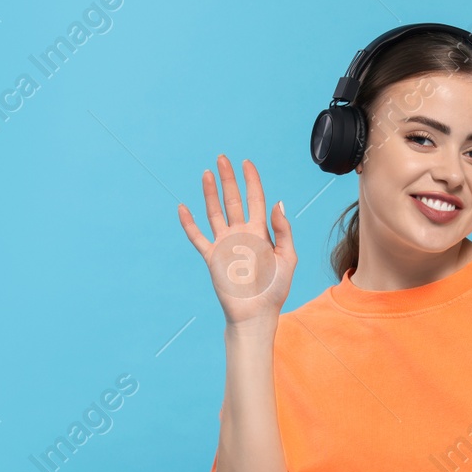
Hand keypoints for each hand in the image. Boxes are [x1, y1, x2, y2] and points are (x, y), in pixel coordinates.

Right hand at [177, 154, 295, 326]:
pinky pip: (198, 237)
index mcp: (261, 232)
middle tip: (222, 158)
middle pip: (233, 200)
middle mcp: (241, 234)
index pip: (255, 199)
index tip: (247, 163)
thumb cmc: (275, 290)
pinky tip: (183, 207)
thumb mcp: (288, 258)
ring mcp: (225, 244)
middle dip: (229, 179)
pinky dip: (189, 223)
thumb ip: (284, 231)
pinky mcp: (212, 257)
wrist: (256, 313)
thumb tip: (277, 203)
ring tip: (207, 173)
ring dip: (210, 193)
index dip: (252, 181)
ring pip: (215, 212)